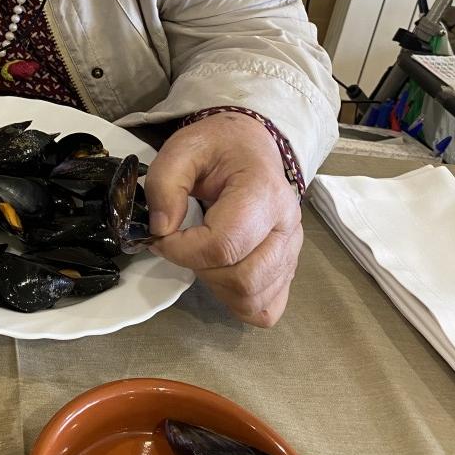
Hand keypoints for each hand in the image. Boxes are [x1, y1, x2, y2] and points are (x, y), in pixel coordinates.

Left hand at [144, 112, 302, 326]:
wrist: (251, 146)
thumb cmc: (218, 148)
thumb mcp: (182, 149)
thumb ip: (164, 183)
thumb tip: (162, 229)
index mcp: (263, 192)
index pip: (224, 244)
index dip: (183, 250)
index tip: (162, 235)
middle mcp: (287, 226)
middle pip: (243, 279)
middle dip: (200, 268)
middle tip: (185, 243)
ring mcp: (293, 251)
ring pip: (253, 299)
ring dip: (216, 286)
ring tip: (203, 254)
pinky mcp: (289, 268)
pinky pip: (266, 308)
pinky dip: (238, 301)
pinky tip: (223, 273)